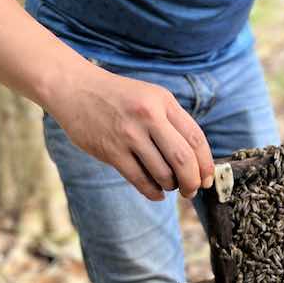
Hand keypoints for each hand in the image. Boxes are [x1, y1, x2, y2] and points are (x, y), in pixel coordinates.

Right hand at [45, 64, 214, 200]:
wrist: (75, 89)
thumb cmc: (120, 97)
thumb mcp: (152, 97)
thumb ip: (174, 122)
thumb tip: (197, 160)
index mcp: (164, 102)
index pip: (196, 138)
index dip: (206, 164)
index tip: (208, 178)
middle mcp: (148, 116)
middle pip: (183, 159)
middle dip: (193, 182)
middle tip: (192, 190)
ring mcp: (128, 135)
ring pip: (162, 173)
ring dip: (171, 186)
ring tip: (169, 185)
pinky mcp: (110, 151)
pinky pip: (139, 180)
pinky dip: (153, 192)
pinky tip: (156, 193)